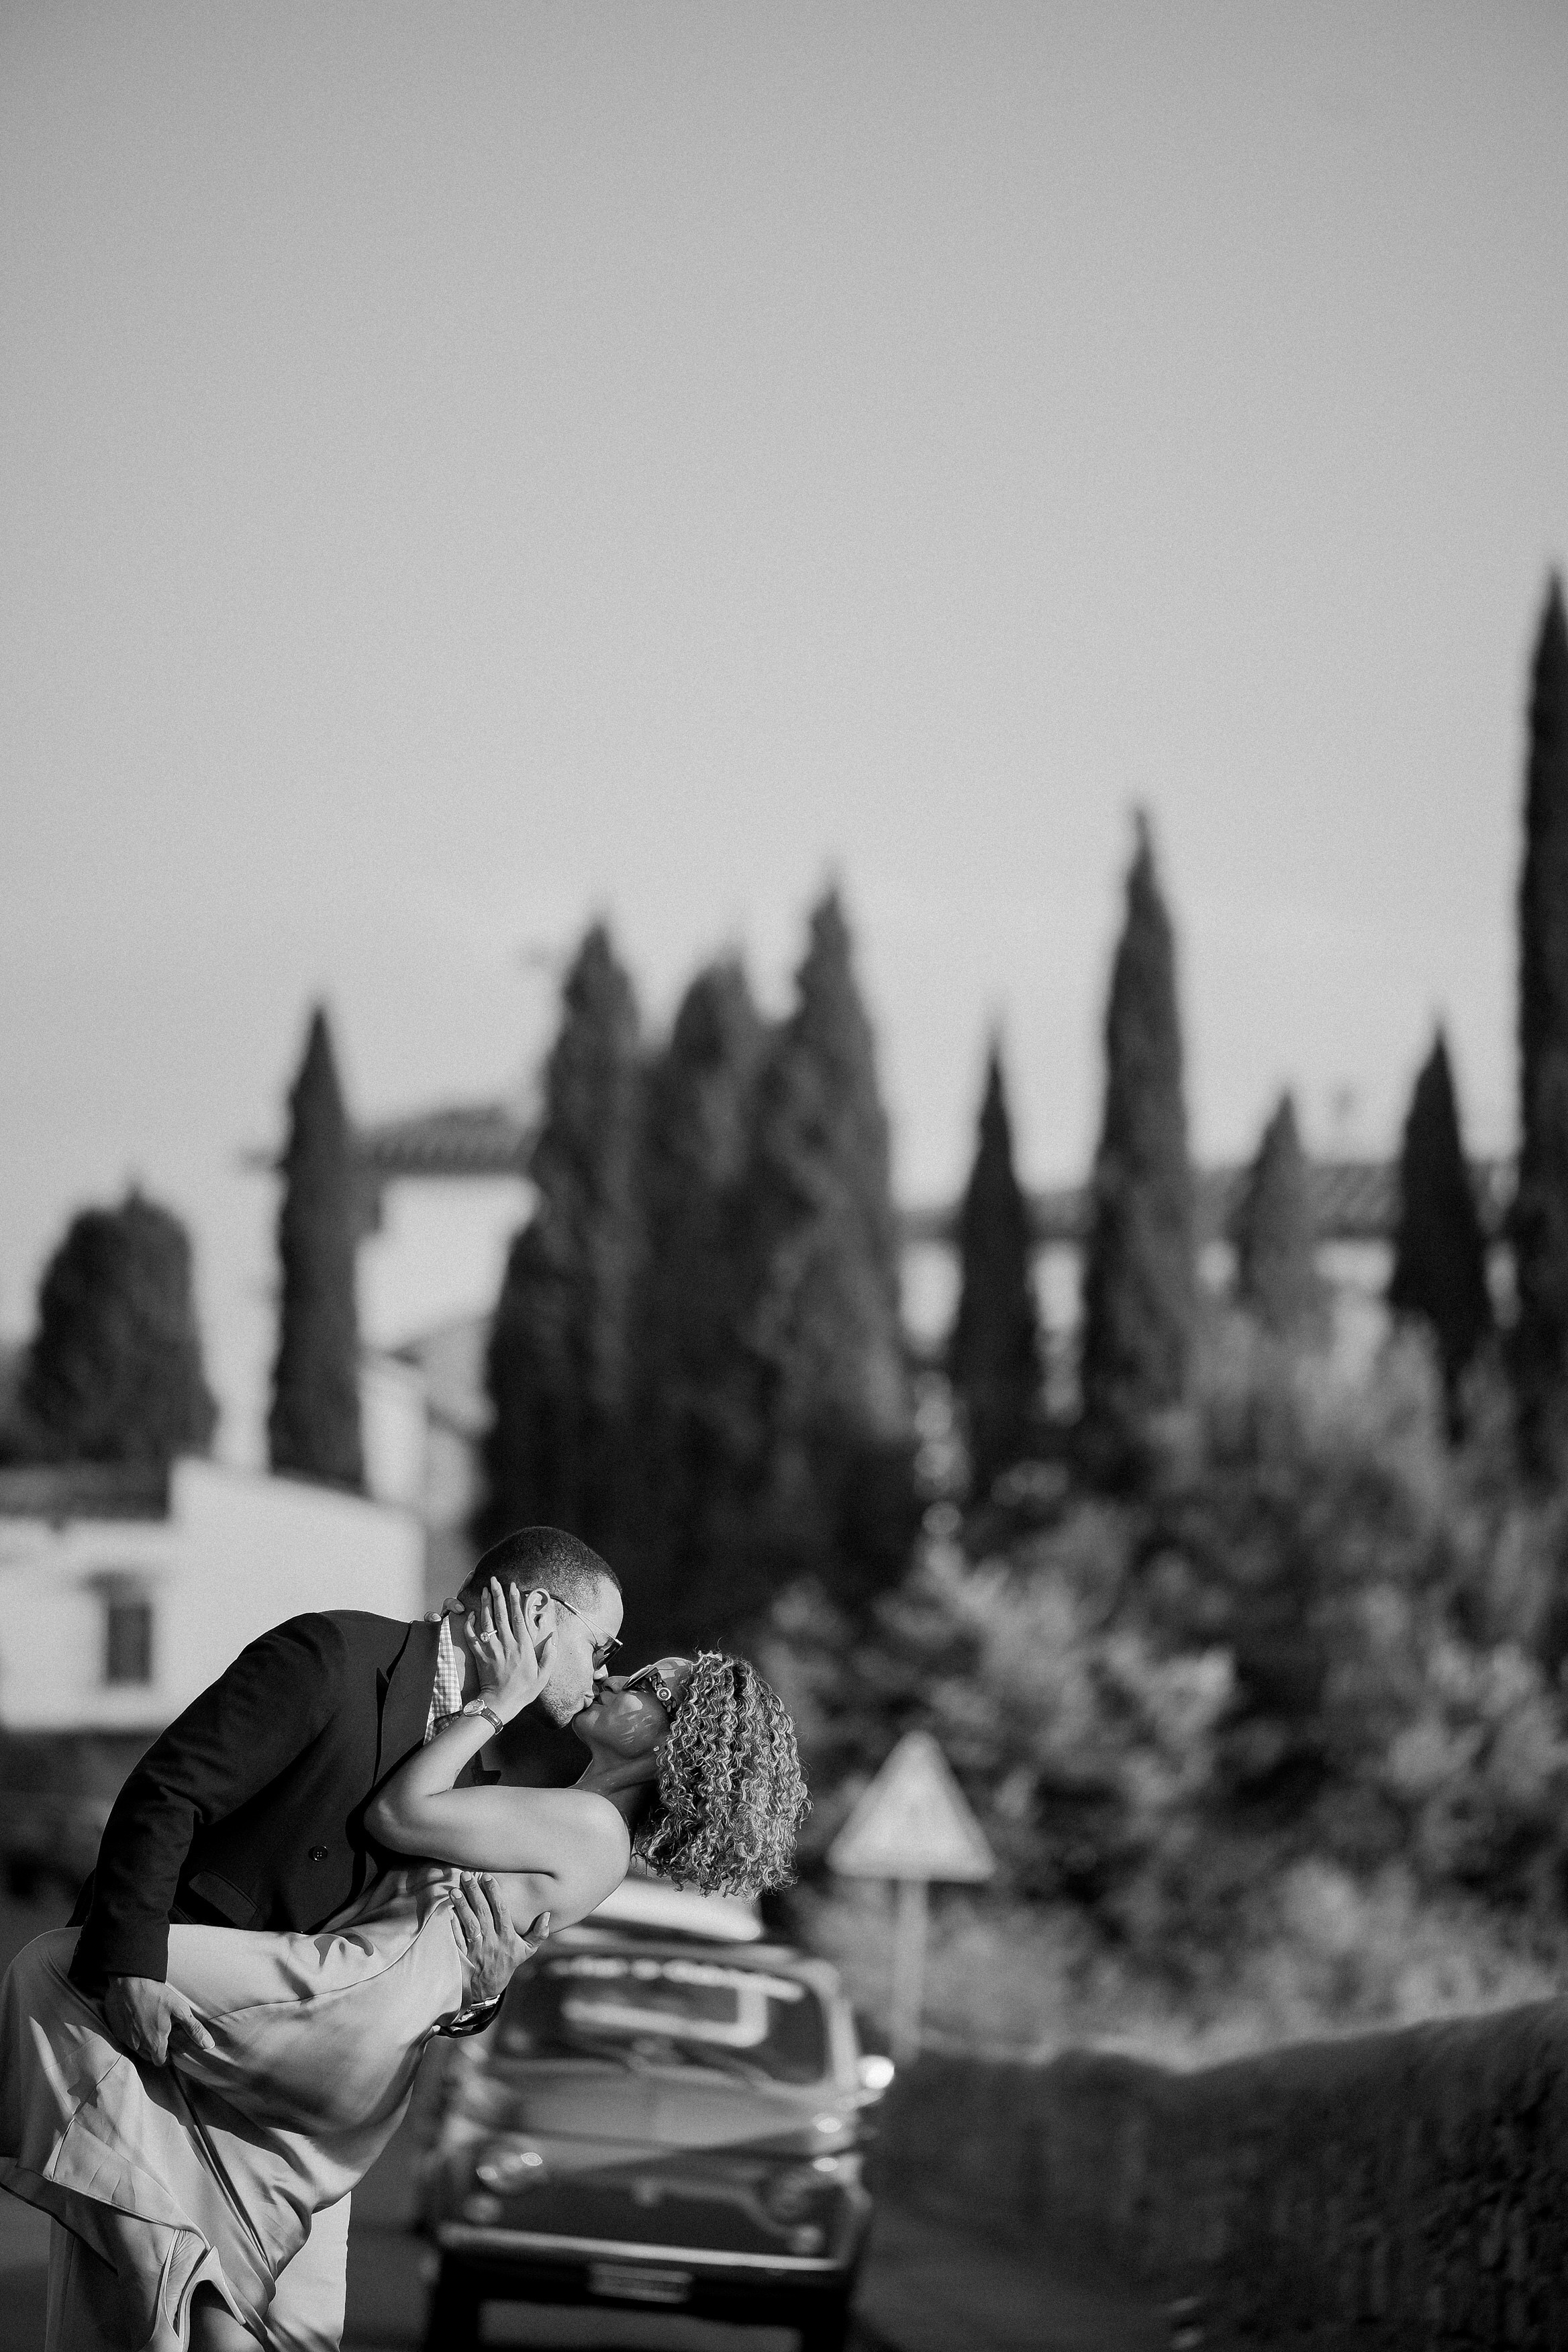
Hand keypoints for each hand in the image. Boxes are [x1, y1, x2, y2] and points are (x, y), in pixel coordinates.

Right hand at [103, 1974, 215, 2066]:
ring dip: (143, 2043)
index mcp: (155, 2044)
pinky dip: (131, 2035)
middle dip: (156, 2051)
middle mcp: (138, 2046)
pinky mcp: (115, 2030)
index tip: (171, 2047)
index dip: (167, 2057)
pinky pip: (125, 2039)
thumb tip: (208, 2045)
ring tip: (149, 2027)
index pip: (162, 2062)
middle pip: (149, 2057)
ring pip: (136, 2049)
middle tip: (161, 2035)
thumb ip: (194, 2029)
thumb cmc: (155, 1995)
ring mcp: (125, 2039)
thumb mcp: (179, 2009)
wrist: (128, 1981)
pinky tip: (136, 2021)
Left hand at [450, 1872, 549, 2007]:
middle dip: (475, 1893)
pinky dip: (453, 1925)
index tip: (487, 1877)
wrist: (487, 1990)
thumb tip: (548, 1915)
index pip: (501, 1911)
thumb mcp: (527, 1951)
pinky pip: (458, 1939)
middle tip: (467, 1876)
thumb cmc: (507, 1964)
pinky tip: (448, 1911)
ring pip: (470, 1925)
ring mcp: (478, 1950)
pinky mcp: (464, 1957)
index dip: (494, 1893)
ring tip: (454, 1891)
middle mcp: (493, 1943)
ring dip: (462, 1907)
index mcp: (508, 1939)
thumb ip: (539, 1933)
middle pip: (483, 1914)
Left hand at [466, 1577, 554, 1723]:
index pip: (518, 1618)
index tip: (513, 1586)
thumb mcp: (543, 1676)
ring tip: (484, 1590)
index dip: (515, 1600)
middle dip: (497, 1595)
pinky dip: (470, 1624)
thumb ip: (549, 1656)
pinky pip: (472, 1637)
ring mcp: (491, 1650)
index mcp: (522, 1647)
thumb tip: (554, 1638)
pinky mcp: (480, 1656)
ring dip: (485, 1604)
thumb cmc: (523, 1691)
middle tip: (494, 1580)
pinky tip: (471, 1614)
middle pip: (500, 1614)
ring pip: (486, 1622)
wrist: (500, 1704)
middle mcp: (506, 1644)